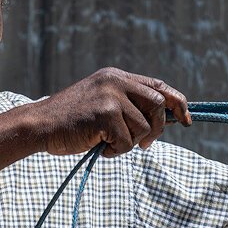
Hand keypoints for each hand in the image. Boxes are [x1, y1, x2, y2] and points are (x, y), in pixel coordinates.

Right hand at [32, 68, 192, 156]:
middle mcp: (116, 81)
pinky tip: (97, 146)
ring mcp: (110, 96)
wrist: (40, 125)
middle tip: (145, 144)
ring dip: (128, 143)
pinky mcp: (105, 113)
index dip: (177, 102)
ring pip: (143, 128)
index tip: (187, 119)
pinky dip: (115, 151)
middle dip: (157, 129)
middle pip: (158, 104)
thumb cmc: (71, 121)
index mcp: (116, 76)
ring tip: (106, 142)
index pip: (158, 85)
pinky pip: (126, 141)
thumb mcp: (102, 103)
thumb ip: (128, 105)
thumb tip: (166, 119)